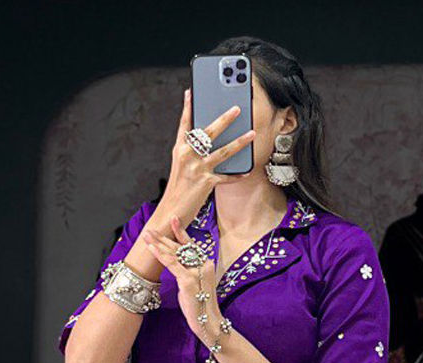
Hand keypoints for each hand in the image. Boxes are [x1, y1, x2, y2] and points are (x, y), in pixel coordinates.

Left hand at [142, 214, 223, 340]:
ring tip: (147, 235)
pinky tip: (151, 249)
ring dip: (159, 243)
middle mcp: (203, 264)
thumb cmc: (200, 307)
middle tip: (151, 229)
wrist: (208, 323)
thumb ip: (186, 273)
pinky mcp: (188, 281)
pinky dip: (160, 255)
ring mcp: (196, 272)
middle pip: (180, 247)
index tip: (172, 219)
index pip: (191, 244)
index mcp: (206, 264)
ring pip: (174, 253)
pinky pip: (172, 264)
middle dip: (164, 237)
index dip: (181, 231)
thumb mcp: (193, 286)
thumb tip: (175, 267)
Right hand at [149, 88, 255, 234]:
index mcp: (179, 149)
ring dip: (239, 142)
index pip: (184, 124)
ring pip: (222, 151)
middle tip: (237, 108)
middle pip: (208, 132)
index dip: (188, 107)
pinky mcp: (206, 183)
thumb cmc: (178, 190)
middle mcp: (187, 156)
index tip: (191, 91)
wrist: (170, 212)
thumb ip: (192, 152)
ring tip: (251, 134)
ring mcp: (197, 169)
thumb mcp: (181, 167)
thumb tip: (207, 142)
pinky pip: (226, 177)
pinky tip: (247, 170)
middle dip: (224, 119)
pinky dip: (237, 174)